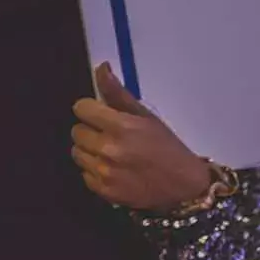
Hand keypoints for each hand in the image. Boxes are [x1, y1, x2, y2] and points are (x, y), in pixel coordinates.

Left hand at [72, 64, 212, 210]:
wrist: (183, 187)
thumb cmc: (166, 147)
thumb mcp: (146, 116)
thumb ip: (118, 93)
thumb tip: (101, 68)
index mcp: (121, 126)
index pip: (81, 109)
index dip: (90, 109)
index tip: (99, 114)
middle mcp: (108, 149)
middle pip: (76, 131)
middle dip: (91, 130)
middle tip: (110, 135)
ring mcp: (104, 172)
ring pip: (77, 152)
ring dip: (90, 150)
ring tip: (112, 153)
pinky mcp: (103, 190)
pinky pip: (84, 174)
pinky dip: (95, 171)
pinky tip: (113, 169)